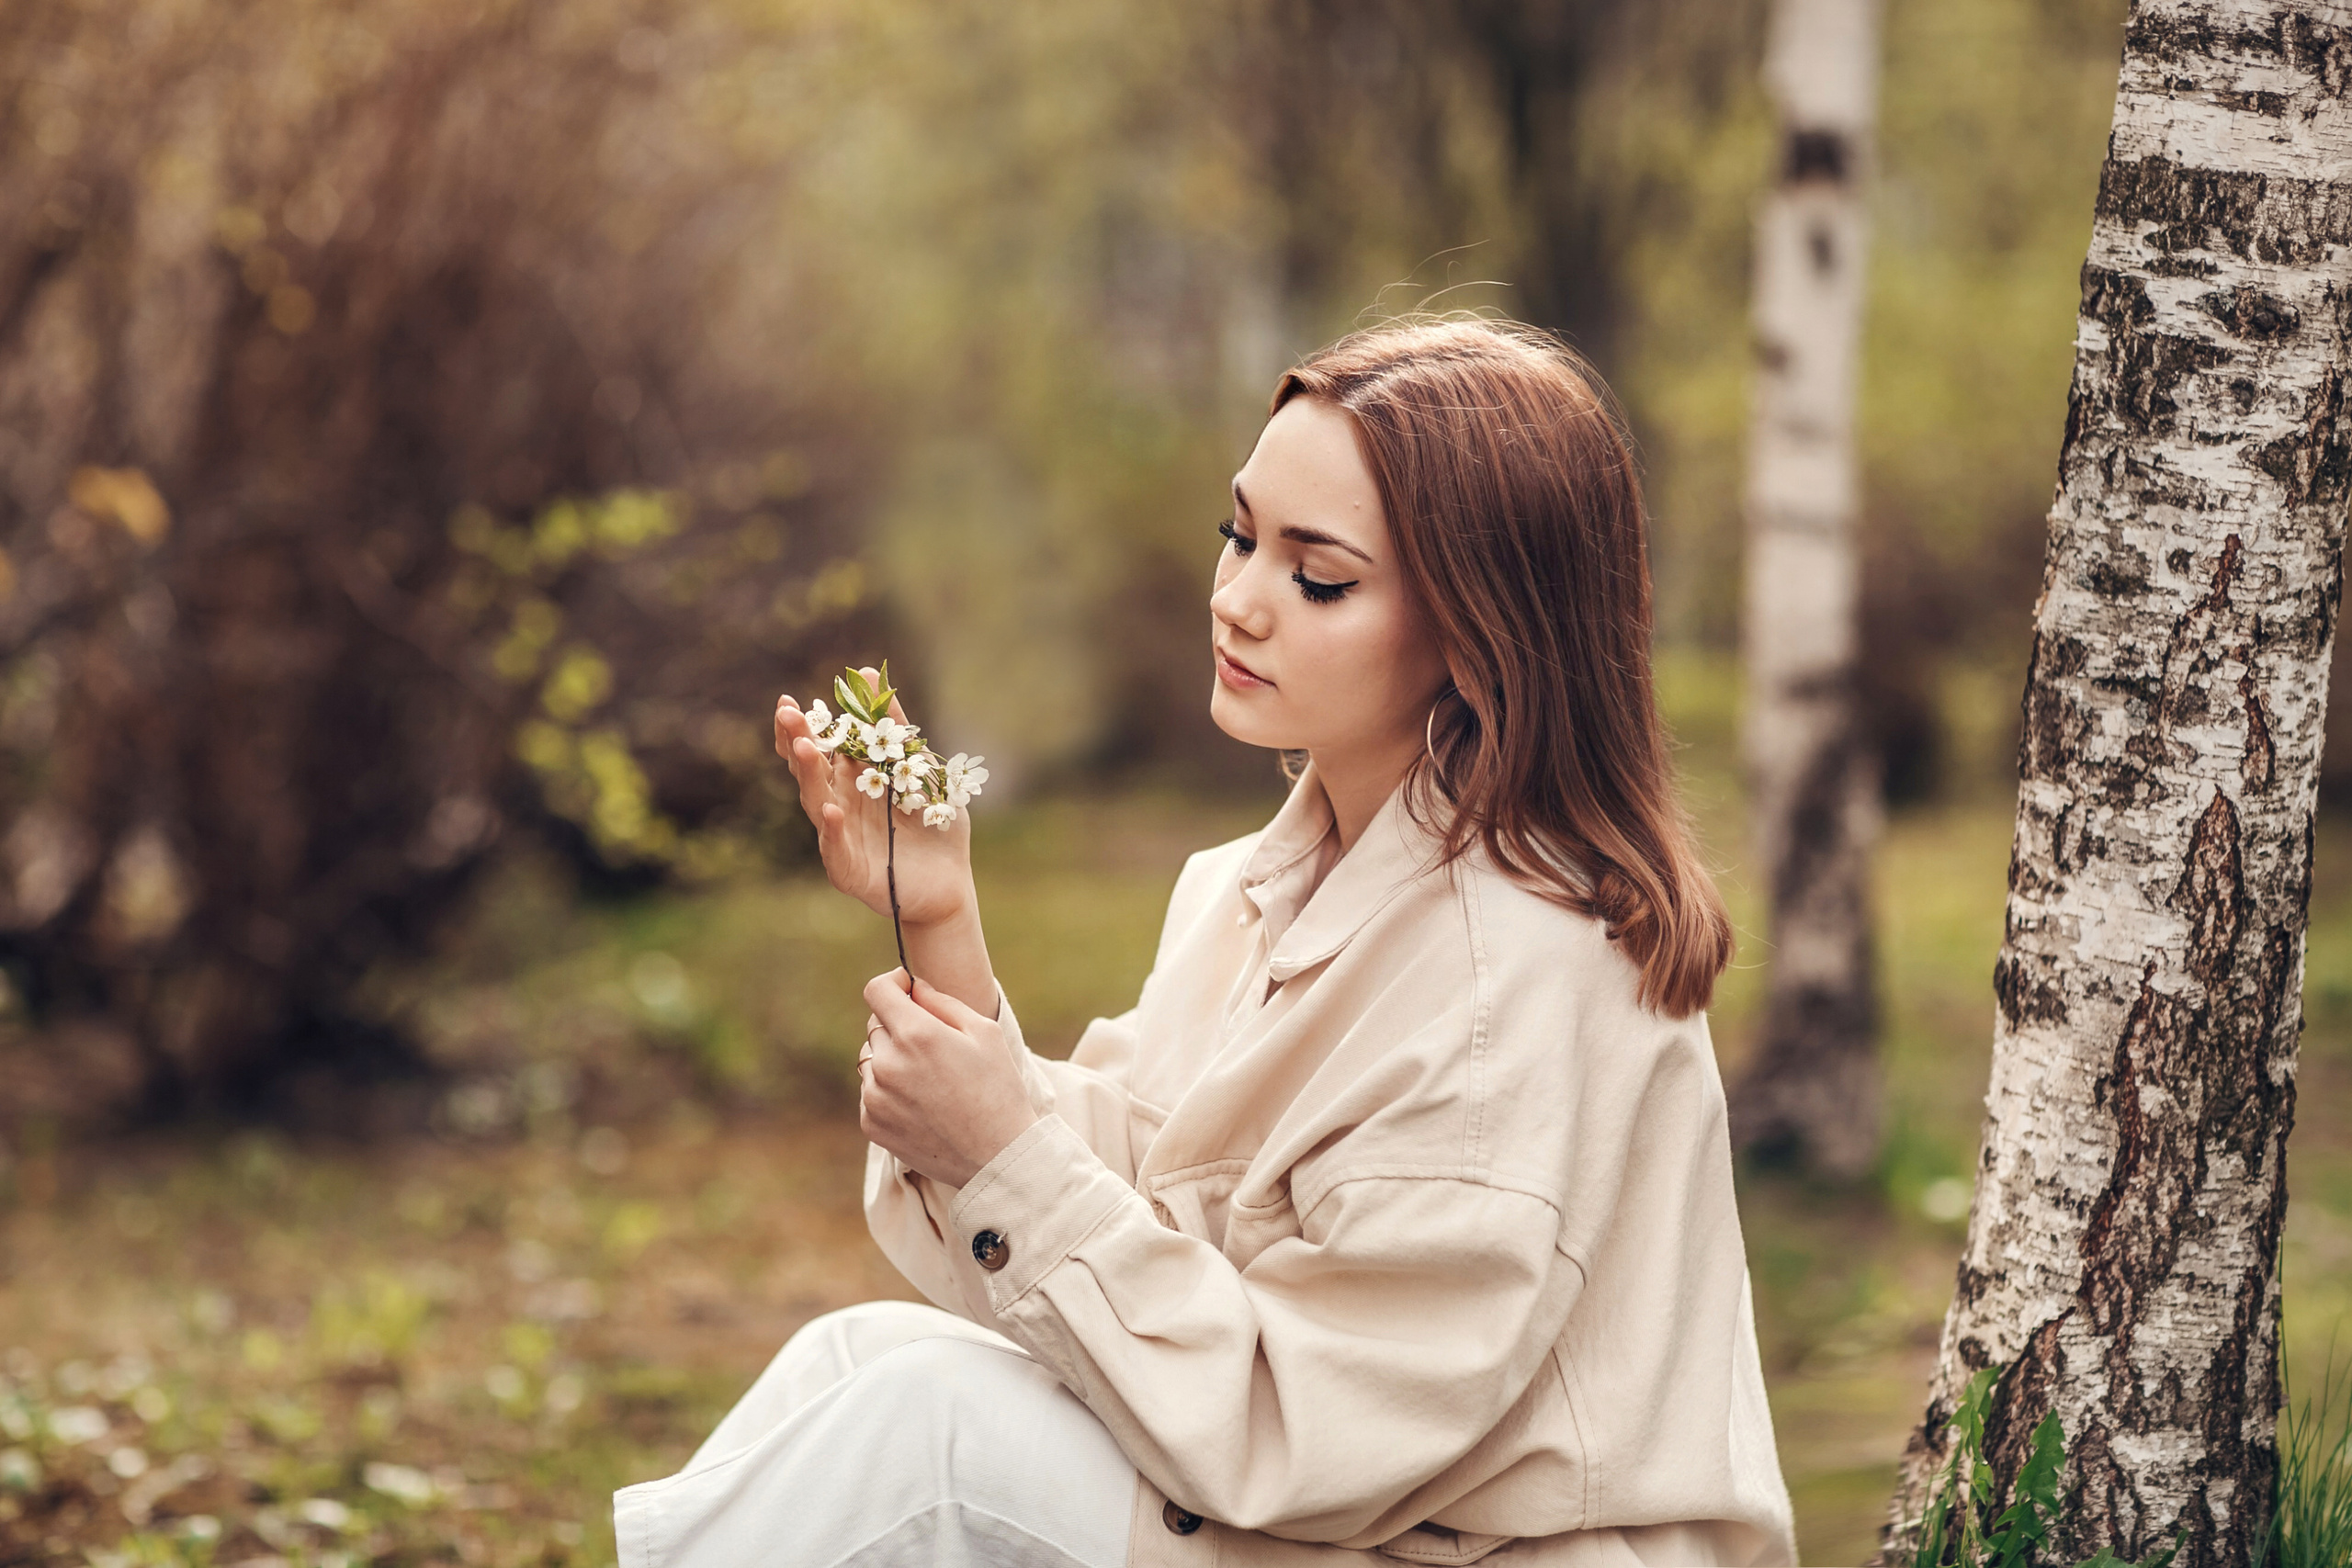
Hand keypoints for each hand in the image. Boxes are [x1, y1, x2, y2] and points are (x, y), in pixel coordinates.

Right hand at [774, 667, 974, 928]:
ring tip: (805, 749)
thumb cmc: (933, 825)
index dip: (801, 726)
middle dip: (797, 741)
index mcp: (850, 780)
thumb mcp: (922, 766)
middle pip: (810, 771)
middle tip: (787, 715)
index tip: (788, 700)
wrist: (950, 884)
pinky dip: (833, 832)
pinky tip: (832, 811)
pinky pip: (836, 849)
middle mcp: (838, 806)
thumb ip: (896, 726)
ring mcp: (840, 838)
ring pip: (818, 804)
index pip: (818, 749)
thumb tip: (869, 671)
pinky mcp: (849, 871)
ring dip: (810, 776)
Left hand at [858, 970, 1037, 1189]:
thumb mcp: (984, 1033)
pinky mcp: (871, 1124)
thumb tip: (914, 988)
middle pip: (876, 1026)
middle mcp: (887, 1064)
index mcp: (916, 1035)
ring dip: (892, 1060)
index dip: (894, 984)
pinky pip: (871, 1092)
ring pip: (871, 1060)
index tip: (908, 990)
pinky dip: (889, 1091)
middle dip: (900, 1027)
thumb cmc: (998, 1089)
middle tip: (934, 1047)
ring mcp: (875, 1097)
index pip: (877, 991)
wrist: (997, 1156)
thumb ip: (942, 1002)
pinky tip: (922, 1104)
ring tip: (930, 1080)